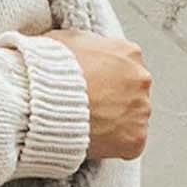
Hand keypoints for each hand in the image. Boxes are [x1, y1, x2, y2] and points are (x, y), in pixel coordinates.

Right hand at [47, 29, 152, 160]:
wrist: (45, 104)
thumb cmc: (52, 73)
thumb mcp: (67, 40)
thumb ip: (85, 44)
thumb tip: (79, 49)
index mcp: (129, 52)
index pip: (127, 68)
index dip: (107, 81)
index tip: (94, 90)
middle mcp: (141, 78)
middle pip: (133, 94)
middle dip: (115, 102)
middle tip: (91, 110)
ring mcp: (141, 109)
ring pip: (133, 119)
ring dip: (116, 124)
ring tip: (90, 127)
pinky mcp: (136, 138)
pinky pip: (131, 146)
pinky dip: (116, 147)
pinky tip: (96, 141)